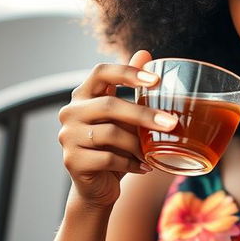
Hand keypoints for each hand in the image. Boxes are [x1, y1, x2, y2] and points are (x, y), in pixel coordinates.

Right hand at [57, 50, 177, 208]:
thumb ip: (132, 87)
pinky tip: (144, 167)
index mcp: (83, 96)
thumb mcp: (125, 117)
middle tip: (172, 124)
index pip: (100, 72)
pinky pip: (108, 158)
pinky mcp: (72, 161)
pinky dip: (131, 163)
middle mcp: (70, 112)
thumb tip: (145, 53)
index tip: (156, 80)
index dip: (128, 72)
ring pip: (110, 133)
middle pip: (110, 105)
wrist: (97, 187)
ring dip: (138, 145)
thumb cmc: (114, 147)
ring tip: (154, 153)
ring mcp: (68, 137)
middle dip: (144, 114)